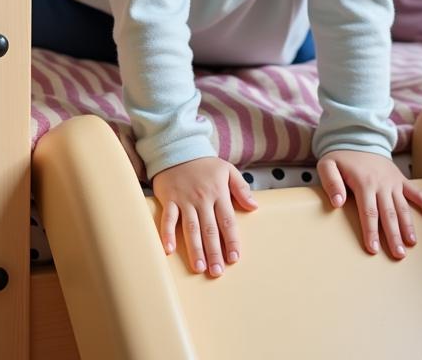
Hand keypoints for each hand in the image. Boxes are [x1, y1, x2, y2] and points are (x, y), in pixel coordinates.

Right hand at [152, 157, 257, 276]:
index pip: (227, 221)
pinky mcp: (169, 199)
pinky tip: (168, 250)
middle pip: (210, 229)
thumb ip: (241, 188)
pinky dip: (167, 234)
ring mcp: (185, 200)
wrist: (178, 148)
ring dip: (195, 249)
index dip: (231, 240)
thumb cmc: (204, 163)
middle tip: (217, 272)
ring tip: (199, 267)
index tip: (234, 258)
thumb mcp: (227, 170)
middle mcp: (202, 199)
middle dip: (214, 252)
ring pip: (191, 228)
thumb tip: (254, 207)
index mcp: (218, 193)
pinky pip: (168, 219)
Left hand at [317, 150, 421, 258]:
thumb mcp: (327, 165)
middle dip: (393, 235)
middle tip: (398, 255)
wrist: (358, 137)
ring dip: (408, 225)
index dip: (371, 231)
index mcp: (364, 183)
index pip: (368, 212)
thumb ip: (331, 183)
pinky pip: (415, 192)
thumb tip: (337, 203)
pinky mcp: (400, 179)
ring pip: (402, 207)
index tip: (373, 249)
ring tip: (411, 243)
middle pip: (388, 214)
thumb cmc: (341, 156)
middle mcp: (381, 184)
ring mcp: (393, 182)